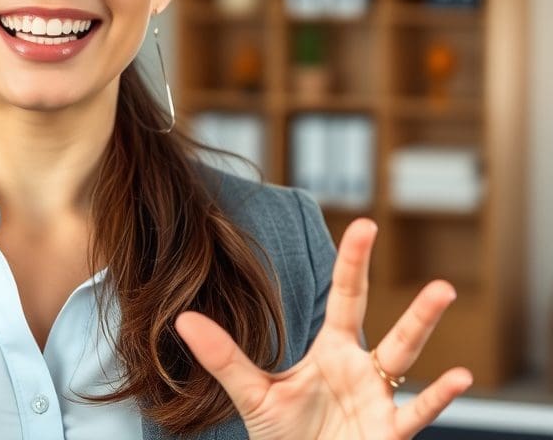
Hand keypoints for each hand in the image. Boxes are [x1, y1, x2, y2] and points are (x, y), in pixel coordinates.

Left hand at [176, 219, 471, 439]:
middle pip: (385, 320)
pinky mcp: (388, 433)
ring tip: (442, 290)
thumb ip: (223, 356)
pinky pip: (417, 412)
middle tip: (419, 256)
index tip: (365, 223)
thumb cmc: (286, 435)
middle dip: (400, 289)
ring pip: (406, 356)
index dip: (354, 261)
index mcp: (332, 349)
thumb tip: (182, 319)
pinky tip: (460, 376)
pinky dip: (439, 396)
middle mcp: (361, 367)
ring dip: (423, 324)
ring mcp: (379, 399)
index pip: (346, 297)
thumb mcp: (252, 393)